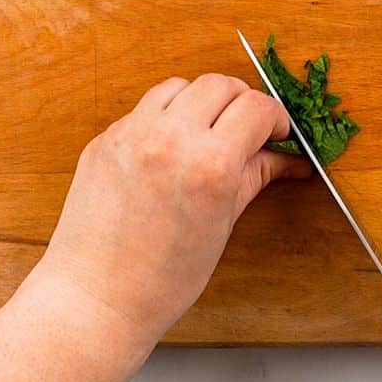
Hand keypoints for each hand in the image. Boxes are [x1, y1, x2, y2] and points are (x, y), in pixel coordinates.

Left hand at [42, 74, 311, 341]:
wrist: (97, 296)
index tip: (276, 132)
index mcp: (209, 164)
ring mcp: (132, 134)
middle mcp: (170, 138)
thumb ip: (253, 178)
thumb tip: (285, 160)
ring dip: (201, 101)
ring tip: (207, 134)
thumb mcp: (222, 226)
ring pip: (179, 86)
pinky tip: (171, 148)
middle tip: (247, 129)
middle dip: (241, 101)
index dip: (274, 117)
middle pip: (219, 84)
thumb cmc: (162, 279)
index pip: (255, 108)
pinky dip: (166, 118)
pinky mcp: (105, 139)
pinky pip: (144, 109)